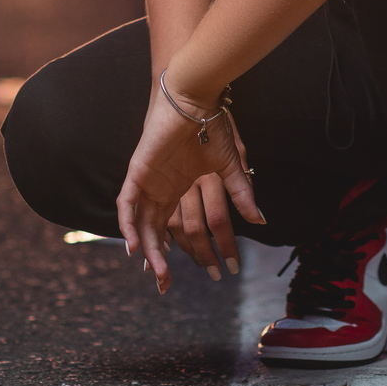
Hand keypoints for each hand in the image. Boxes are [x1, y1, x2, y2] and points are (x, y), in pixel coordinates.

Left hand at [116, 88, 262, 292]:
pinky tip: (133, 244)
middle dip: (158, 260)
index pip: (173, 228)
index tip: (195, 272)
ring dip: (145, 249)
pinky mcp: (138, 170)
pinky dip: (127, 224)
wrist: (196, 99)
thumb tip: (261, 221)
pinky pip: (126, 203)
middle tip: (166, 286)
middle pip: (154, 232)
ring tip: (157, 273)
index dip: (179, 251)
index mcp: (179, 188)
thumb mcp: (230, 165)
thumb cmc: (212, 126)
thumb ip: (241, 193)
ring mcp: (148, 180)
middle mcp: (160, 189)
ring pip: (140, 223)